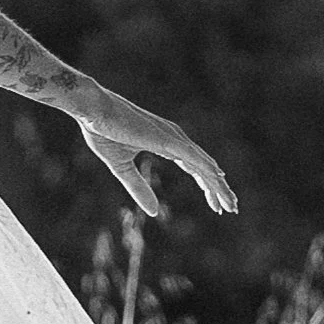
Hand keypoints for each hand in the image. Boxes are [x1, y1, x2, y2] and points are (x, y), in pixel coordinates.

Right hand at [76, 90, 236, 219]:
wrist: (93, 110)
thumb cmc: (102, 132)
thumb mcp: (121, 167)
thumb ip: (138, 188)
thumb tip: (154, 213)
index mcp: (164, 142)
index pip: (193, 166)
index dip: (205, 185)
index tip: (215, 203)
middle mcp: (174, 138)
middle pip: (204, 167)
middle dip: (217, 188)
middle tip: (231, 207)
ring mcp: (172, 137)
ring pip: (204, 165)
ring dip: (218, 185)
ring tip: (230, 204)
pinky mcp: (168, 139)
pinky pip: (195, 159)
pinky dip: (208, 172)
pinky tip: (219, 183)